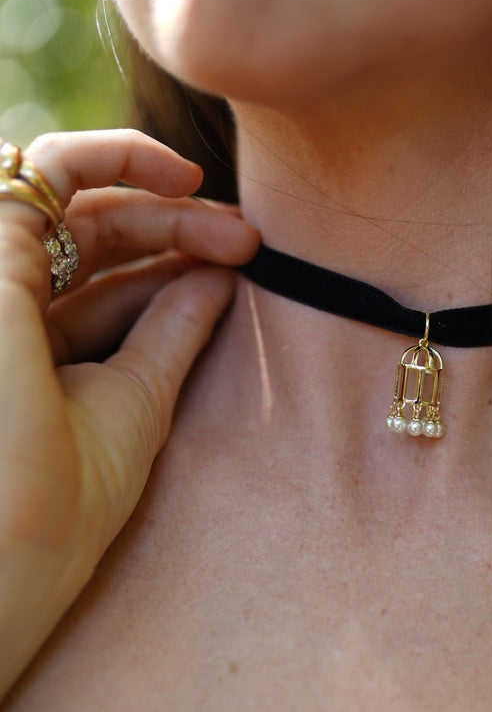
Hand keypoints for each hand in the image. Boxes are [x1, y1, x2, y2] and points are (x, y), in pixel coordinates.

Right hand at [0, 129, 258, 692]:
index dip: (170, 254)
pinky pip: (37, 174)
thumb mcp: (134, 403)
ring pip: (61, 196)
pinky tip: (176, 179)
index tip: (244, 256)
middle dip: (173, 220)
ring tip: (221, 211)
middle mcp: (6, 310)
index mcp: (30, 345)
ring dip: (145, 188)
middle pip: (85, 233)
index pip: (98, 276)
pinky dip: (107, 160)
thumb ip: (169, 331)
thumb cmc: (60, 507)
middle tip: (247, 239)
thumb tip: (219, 276)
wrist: (4, 552)